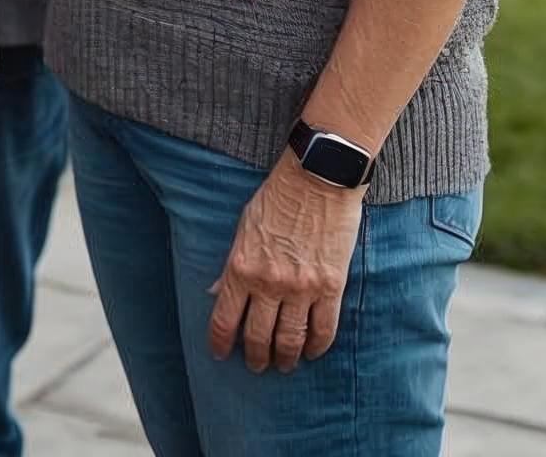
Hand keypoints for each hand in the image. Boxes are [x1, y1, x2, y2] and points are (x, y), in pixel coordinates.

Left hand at [210, 154, 364, 373]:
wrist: (318, 179)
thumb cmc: (277, 199)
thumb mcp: (243, 228)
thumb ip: (230, 265)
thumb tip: (214, 293)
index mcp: (240, 268)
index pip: (224, 320)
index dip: (221, 343)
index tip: (221, 354)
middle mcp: (269, 283)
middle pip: (258, 336)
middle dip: (255, 357)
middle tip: (257, 366)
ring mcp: (301, 287)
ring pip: (291, 339)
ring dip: (286, 358)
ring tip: (284, 366)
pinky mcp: (331, 286)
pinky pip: (324, 328)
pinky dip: (317, 346)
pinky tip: (313, 352)